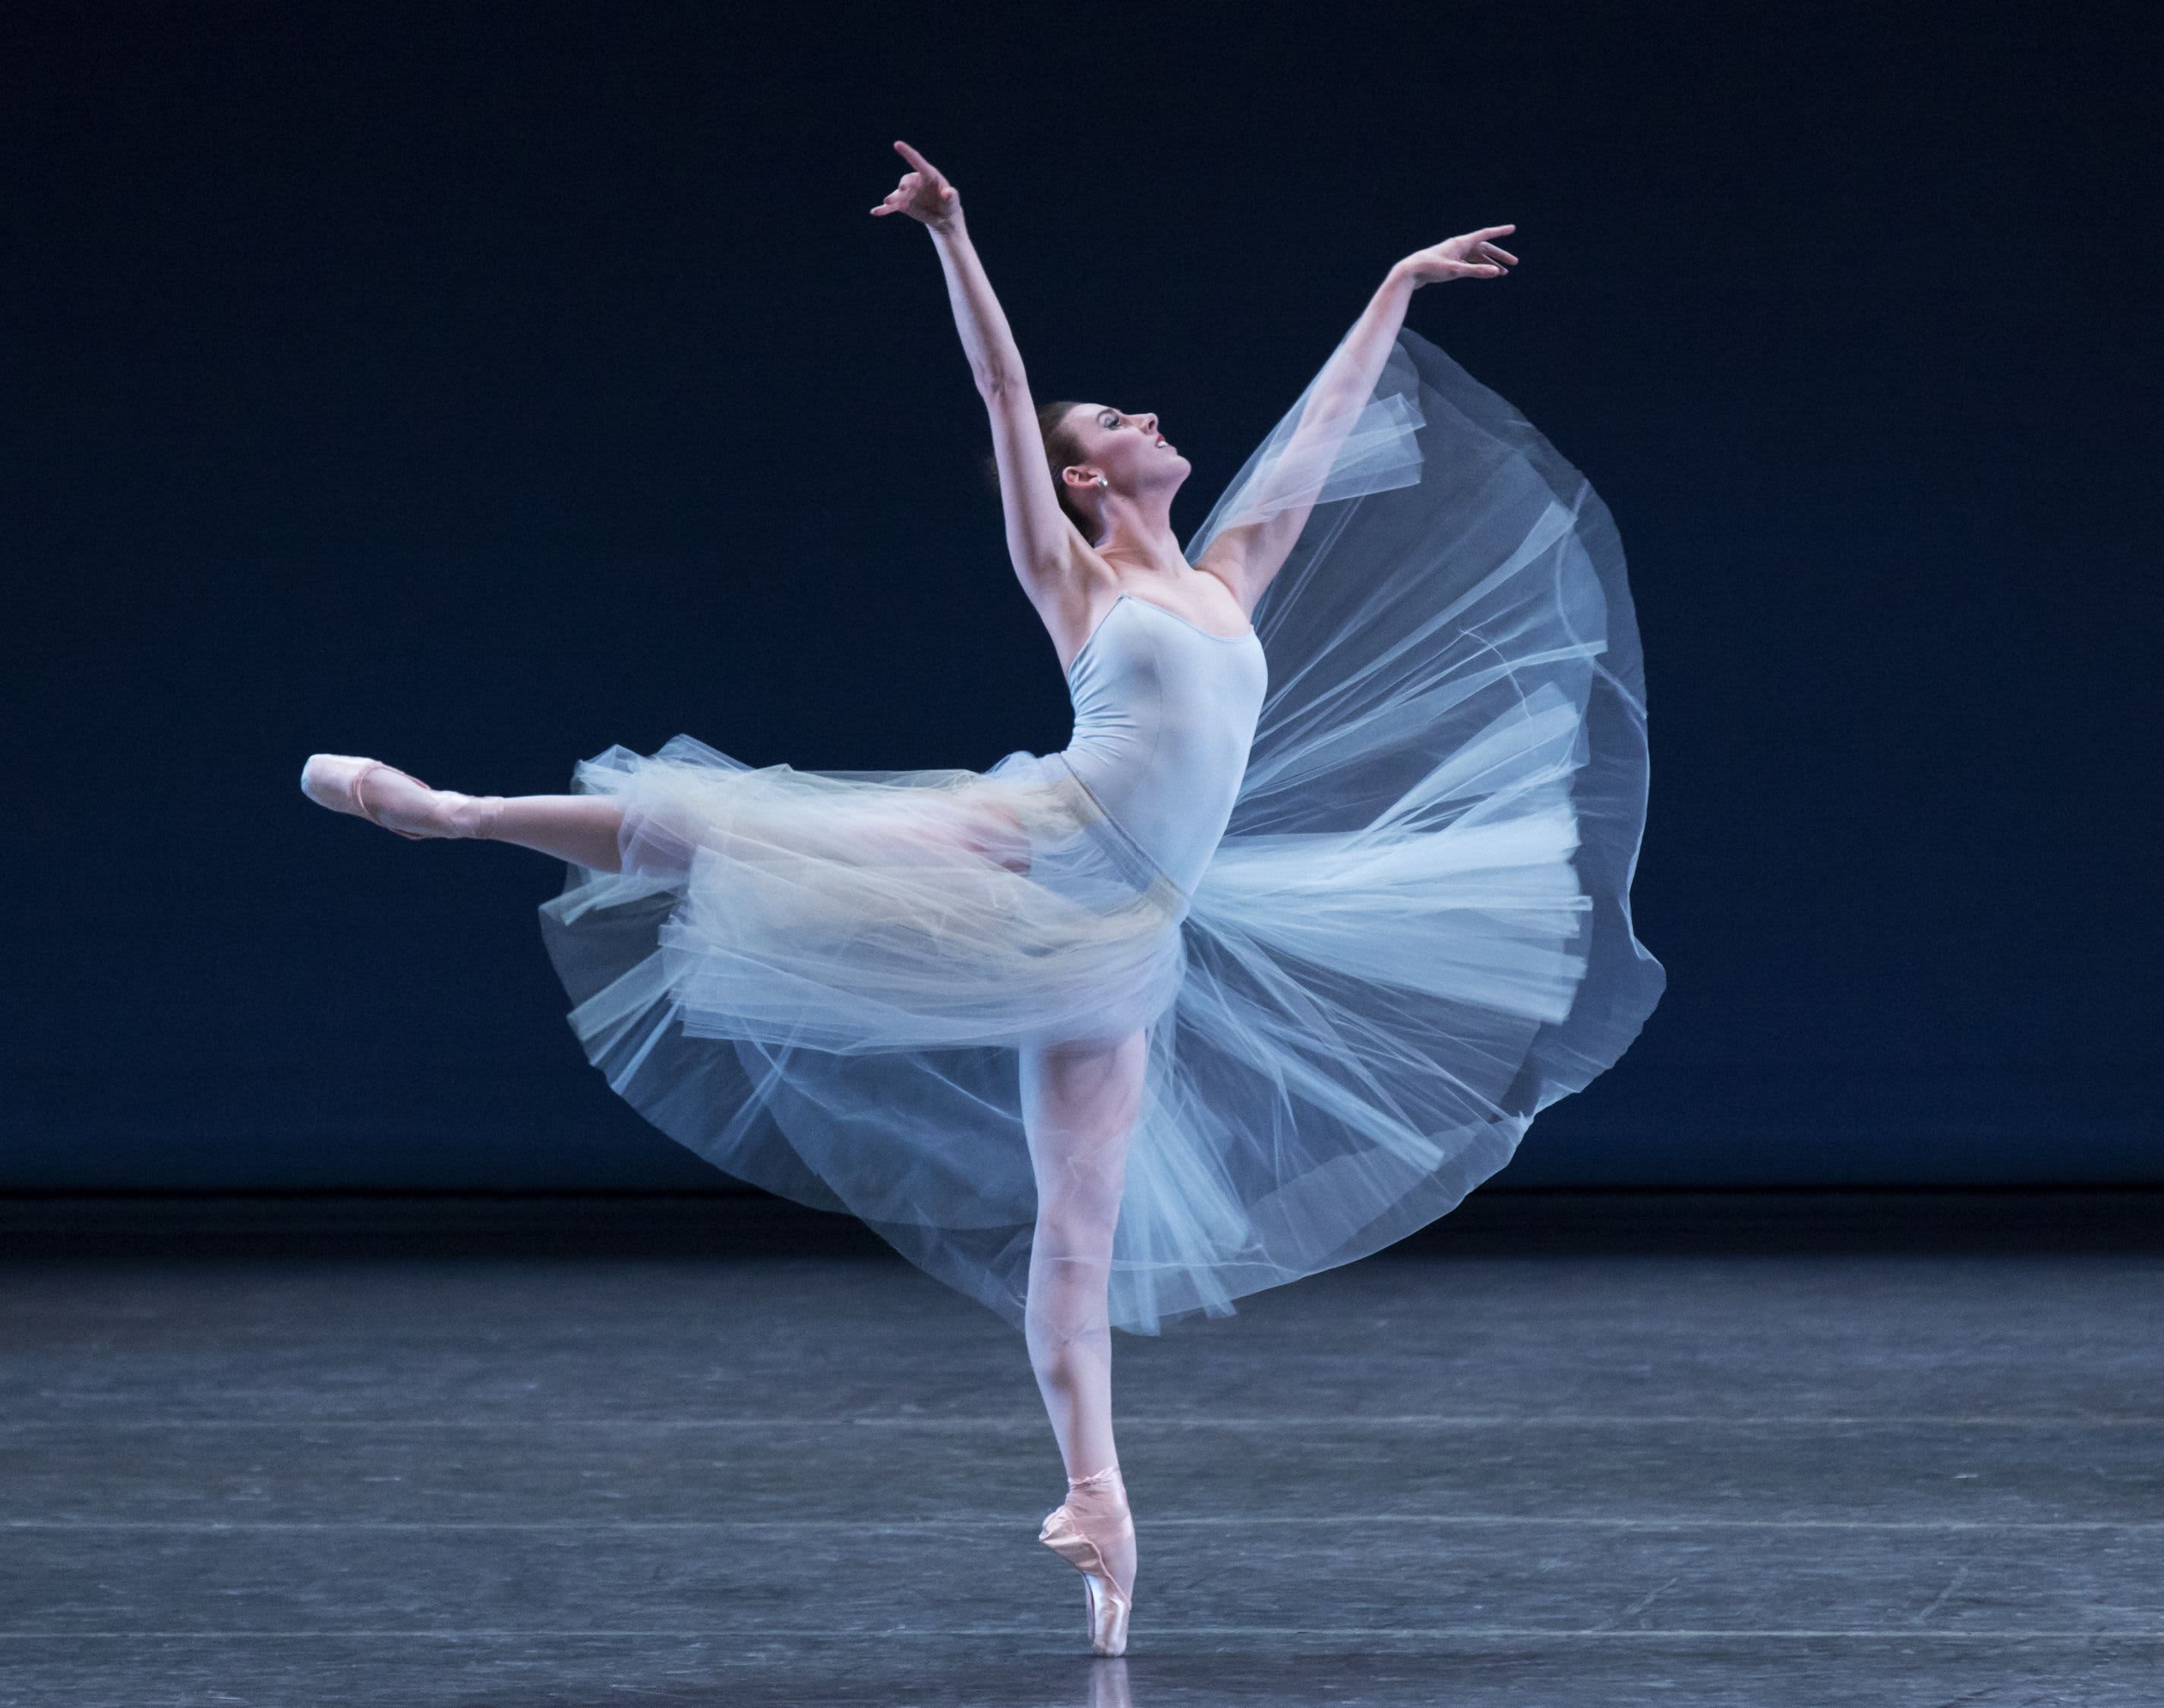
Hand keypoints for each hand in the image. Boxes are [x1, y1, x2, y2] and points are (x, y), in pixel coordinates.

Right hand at [869, 140, 961, 230]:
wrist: (943, 216)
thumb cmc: (949, 203)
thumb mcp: (952, 200)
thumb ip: (951, 196)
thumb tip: (947, 193)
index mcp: (928, 175)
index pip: (917, 161)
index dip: (907, 152)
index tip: (897, 144)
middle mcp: (916, 181)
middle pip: (907, 180)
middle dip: (904, 183)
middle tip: (903, 189)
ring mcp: (908, 193)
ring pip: (898, 194)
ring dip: (893, 197)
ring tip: (887, 201)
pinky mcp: (903, 204)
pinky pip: (892, 206)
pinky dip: (884, 209)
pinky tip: (875, 212)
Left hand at [1392, 226, 1517, 286]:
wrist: (1409, 272)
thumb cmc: (1430, 269)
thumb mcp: (1455, 271)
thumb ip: (1476, 271)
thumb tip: (1495, 272)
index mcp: (1461, 243)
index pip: (1485, 235)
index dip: (1499, 232)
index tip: (1512, 228)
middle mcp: (1458, 246)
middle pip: (1484, 248)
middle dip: (1499, 255)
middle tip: (1514, 263)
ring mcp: (1454, 254)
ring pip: (1477, 257)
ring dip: (1490, 264)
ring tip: (1502, 274)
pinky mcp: (1449, 263)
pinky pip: (1469, 263)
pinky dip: (1479, 267)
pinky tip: (1485, 273)